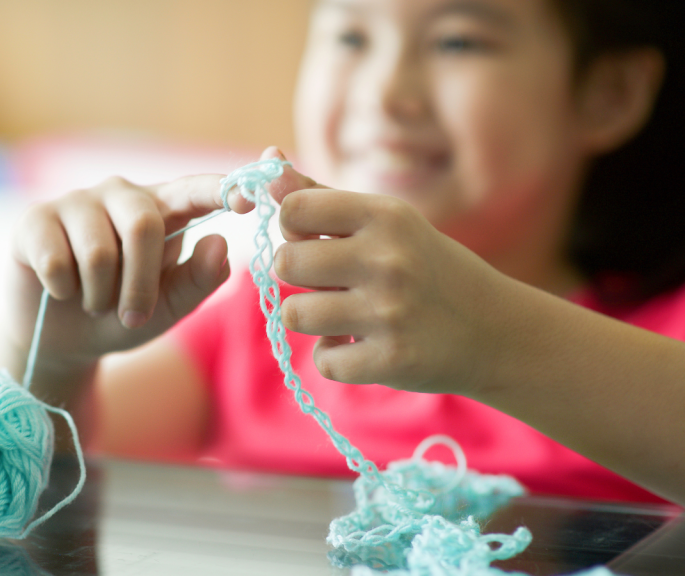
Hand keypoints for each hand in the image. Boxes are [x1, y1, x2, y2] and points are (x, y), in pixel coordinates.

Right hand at [6, 167, 256, 379]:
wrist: (61, 343)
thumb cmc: (121, 316)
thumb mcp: (170, 309)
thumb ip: (199, 280)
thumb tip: (221, 243)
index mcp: (161, 210)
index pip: (195, 189)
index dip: (222, 188)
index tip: (249, 199)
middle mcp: (119, 195)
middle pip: (143, 224)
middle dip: (141, 283)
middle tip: (133, 316)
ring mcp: (75, 202)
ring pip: (99, 250)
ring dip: (100, 295)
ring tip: (93, 304)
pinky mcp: (34, 219)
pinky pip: (57, 258)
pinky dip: (64, 290)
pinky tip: (60, 291)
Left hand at [270, 164, 513, 395]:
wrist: (496, 329)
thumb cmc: (426, 267)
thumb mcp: (386, 222)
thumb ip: (322, 198)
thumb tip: (268, 166)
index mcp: (386, 215)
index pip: (293, 210)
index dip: (293, 228)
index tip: (315, 240)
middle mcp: (388, 259)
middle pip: (286, 263)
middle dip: (300, 277)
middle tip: (331, 283)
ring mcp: (390, 312)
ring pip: (294, 315)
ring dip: (313, 320)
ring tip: (344, 315)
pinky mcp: (391, 359)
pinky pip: (324, 360)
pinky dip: (337, 357)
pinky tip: (363, 346)